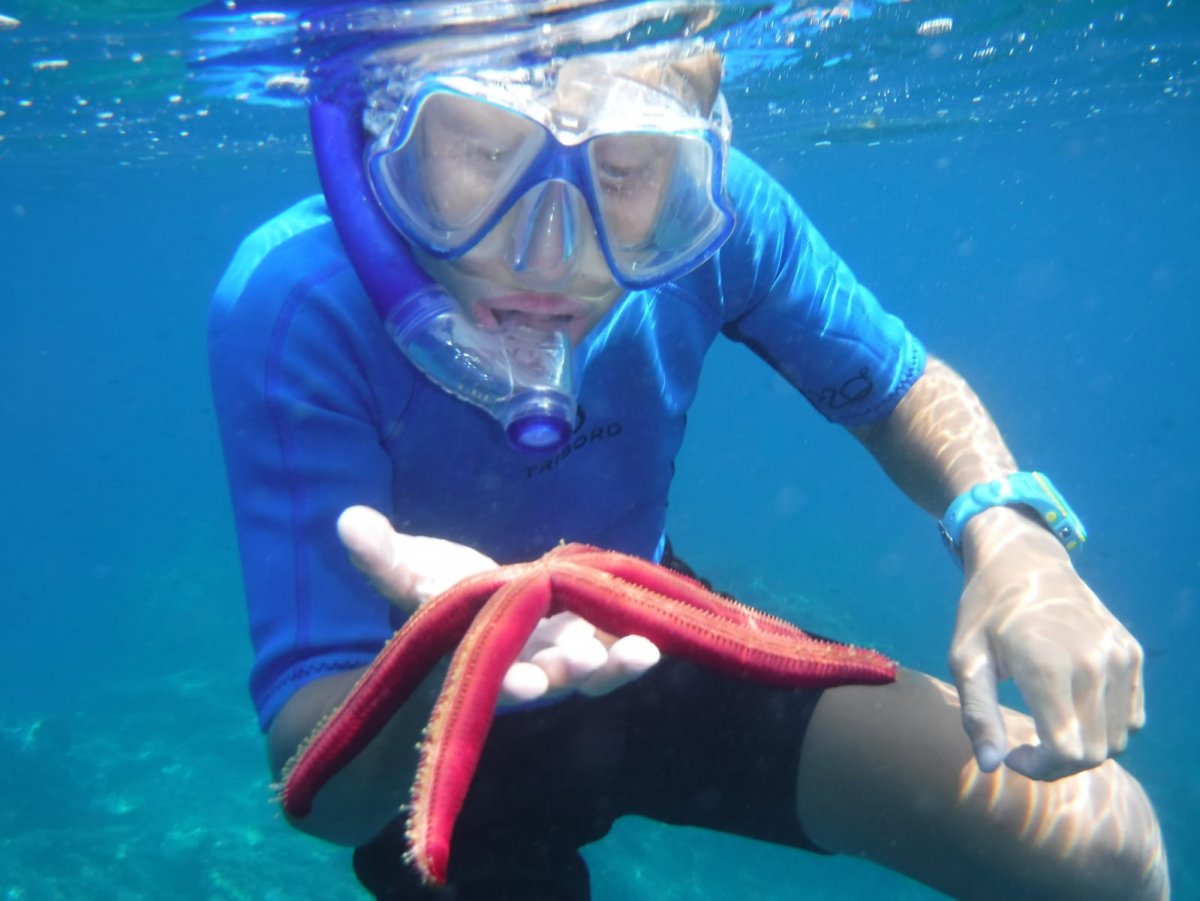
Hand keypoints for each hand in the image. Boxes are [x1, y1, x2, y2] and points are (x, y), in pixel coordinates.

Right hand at [336, 506, 659, 707]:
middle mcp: (515, 668)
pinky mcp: (585, 642)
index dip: (504, 682)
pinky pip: (612, 651)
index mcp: (470, 660)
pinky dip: (632, 644)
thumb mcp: (405, 574)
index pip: (485, 678)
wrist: (474, 611)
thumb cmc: (432, 597)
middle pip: (544, 681)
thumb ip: (381, 557)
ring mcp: (554, 660)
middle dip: (566, 674)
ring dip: (614, 666)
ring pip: (586, 673)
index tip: (521, 680)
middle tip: (586, 662)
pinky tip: (659, 636)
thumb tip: (347, 520)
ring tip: (643, 653)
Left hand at [949, 508, 1144, 780]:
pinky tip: (1072, 709)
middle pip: (1095, 752)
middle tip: (1026, 746)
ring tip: (1047, 727)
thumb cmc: (985, 612)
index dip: (1039, 769)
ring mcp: (1120, 657)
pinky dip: (1107, 727)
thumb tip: (991, 765)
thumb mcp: (966, 660)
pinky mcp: (1132, 653)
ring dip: (1085, 748)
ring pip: (1118, 739)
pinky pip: (1133, 716)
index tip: (1013, 754)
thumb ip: (978, 715)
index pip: (1067, 752)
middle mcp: (1094, 662)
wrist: (1024, 560)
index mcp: (1048, 666)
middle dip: (1058, 765)